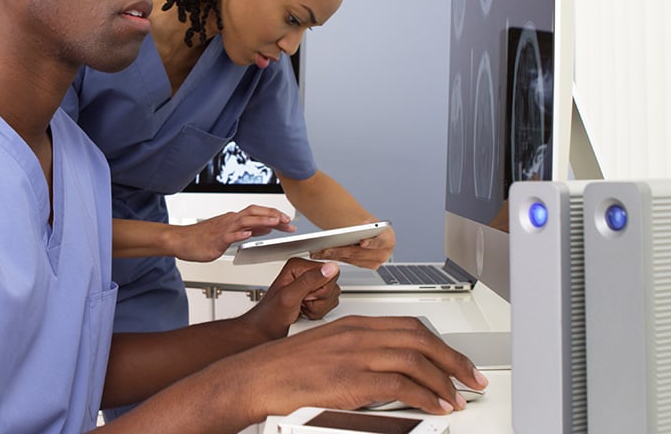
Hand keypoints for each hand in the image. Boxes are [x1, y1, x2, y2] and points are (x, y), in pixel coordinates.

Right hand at [171, 205, 295, 261]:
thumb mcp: (229, 233)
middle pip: (254, 213)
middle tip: (287, 221)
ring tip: (274, 223)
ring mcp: (223, 229)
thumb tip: (264, 227)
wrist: (181, 240)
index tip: (287, 220)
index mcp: (234, 219)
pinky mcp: (215, 240)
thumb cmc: (201, 237)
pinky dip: (239, 234)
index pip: (258, 213)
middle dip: (272, 215)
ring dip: (261, 221)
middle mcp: (230, 220)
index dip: (274, 215)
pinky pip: (228, 235)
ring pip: (244, 221)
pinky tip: (247, 234)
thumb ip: (246, 229)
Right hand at [229, 315, 488, 421]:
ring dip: (443, 381)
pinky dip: (424, 396)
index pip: (410, 326)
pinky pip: (400, 384)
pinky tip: (435, 405)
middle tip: (471, 377)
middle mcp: (359, 334)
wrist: (259, 376)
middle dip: (453, 360)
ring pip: (415, 360)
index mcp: (355, 324)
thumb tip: (389, 368)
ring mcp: (356, 354)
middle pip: (420, 339)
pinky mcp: (351, 378)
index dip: (440, 345)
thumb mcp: (329, 348)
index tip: (456, 361)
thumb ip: (360, 353)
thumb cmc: (288, 367)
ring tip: (457, 397)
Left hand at [238, 258, 339, 340]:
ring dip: (318, 308)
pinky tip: (304, 311)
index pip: (330, 271)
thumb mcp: (290, 296)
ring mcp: (310, 285)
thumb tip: (330, 267)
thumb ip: (310, 280)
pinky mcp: (314, 297)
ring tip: (301, 307)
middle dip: (318, 300)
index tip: (305, 295)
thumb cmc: (271, 314)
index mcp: (299, 266)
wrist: (266, 330)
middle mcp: (305, 273)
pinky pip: (329, 304)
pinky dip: (318, 312)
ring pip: (332, 296)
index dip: (320, 289)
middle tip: (301, 302)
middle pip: (332, 285)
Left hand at [310, 224, 394, 267]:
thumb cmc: (367, 225)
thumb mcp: (368, 222)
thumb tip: (363, 224)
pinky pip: (346, 261)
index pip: (381, 241)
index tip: (362, 242)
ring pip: (351, 259)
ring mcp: (374, 262)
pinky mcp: (363, 266)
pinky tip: (321, 254)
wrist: (366, 230)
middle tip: (328, 248)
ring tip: (321, 251)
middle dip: (343, 250)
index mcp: (388, 239)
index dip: (372, 243)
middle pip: (360, 253)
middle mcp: (383, 253)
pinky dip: (333, 257)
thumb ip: (367, 225)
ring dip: (334, 255)